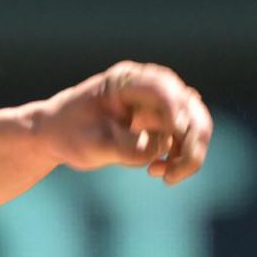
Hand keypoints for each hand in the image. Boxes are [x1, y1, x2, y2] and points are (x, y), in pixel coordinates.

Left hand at [29, 61, 212, 183]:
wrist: (60, 134)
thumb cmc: (68, 132)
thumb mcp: (88, 144)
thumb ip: (122, 147)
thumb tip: (156, 150)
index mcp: (125, 80)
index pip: (161, 85)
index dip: (174, 105)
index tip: (175, 129)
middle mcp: (149, 88)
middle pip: (189, 106)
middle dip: (189, 140)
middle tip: (171, 172)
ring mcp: (160, 105)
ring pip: (196, 124)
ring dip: (189, 154)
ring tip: (165, 175)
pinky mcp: (164, 125)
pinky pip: (186, 140)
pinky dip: (181, 159)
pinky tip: (157, 171)